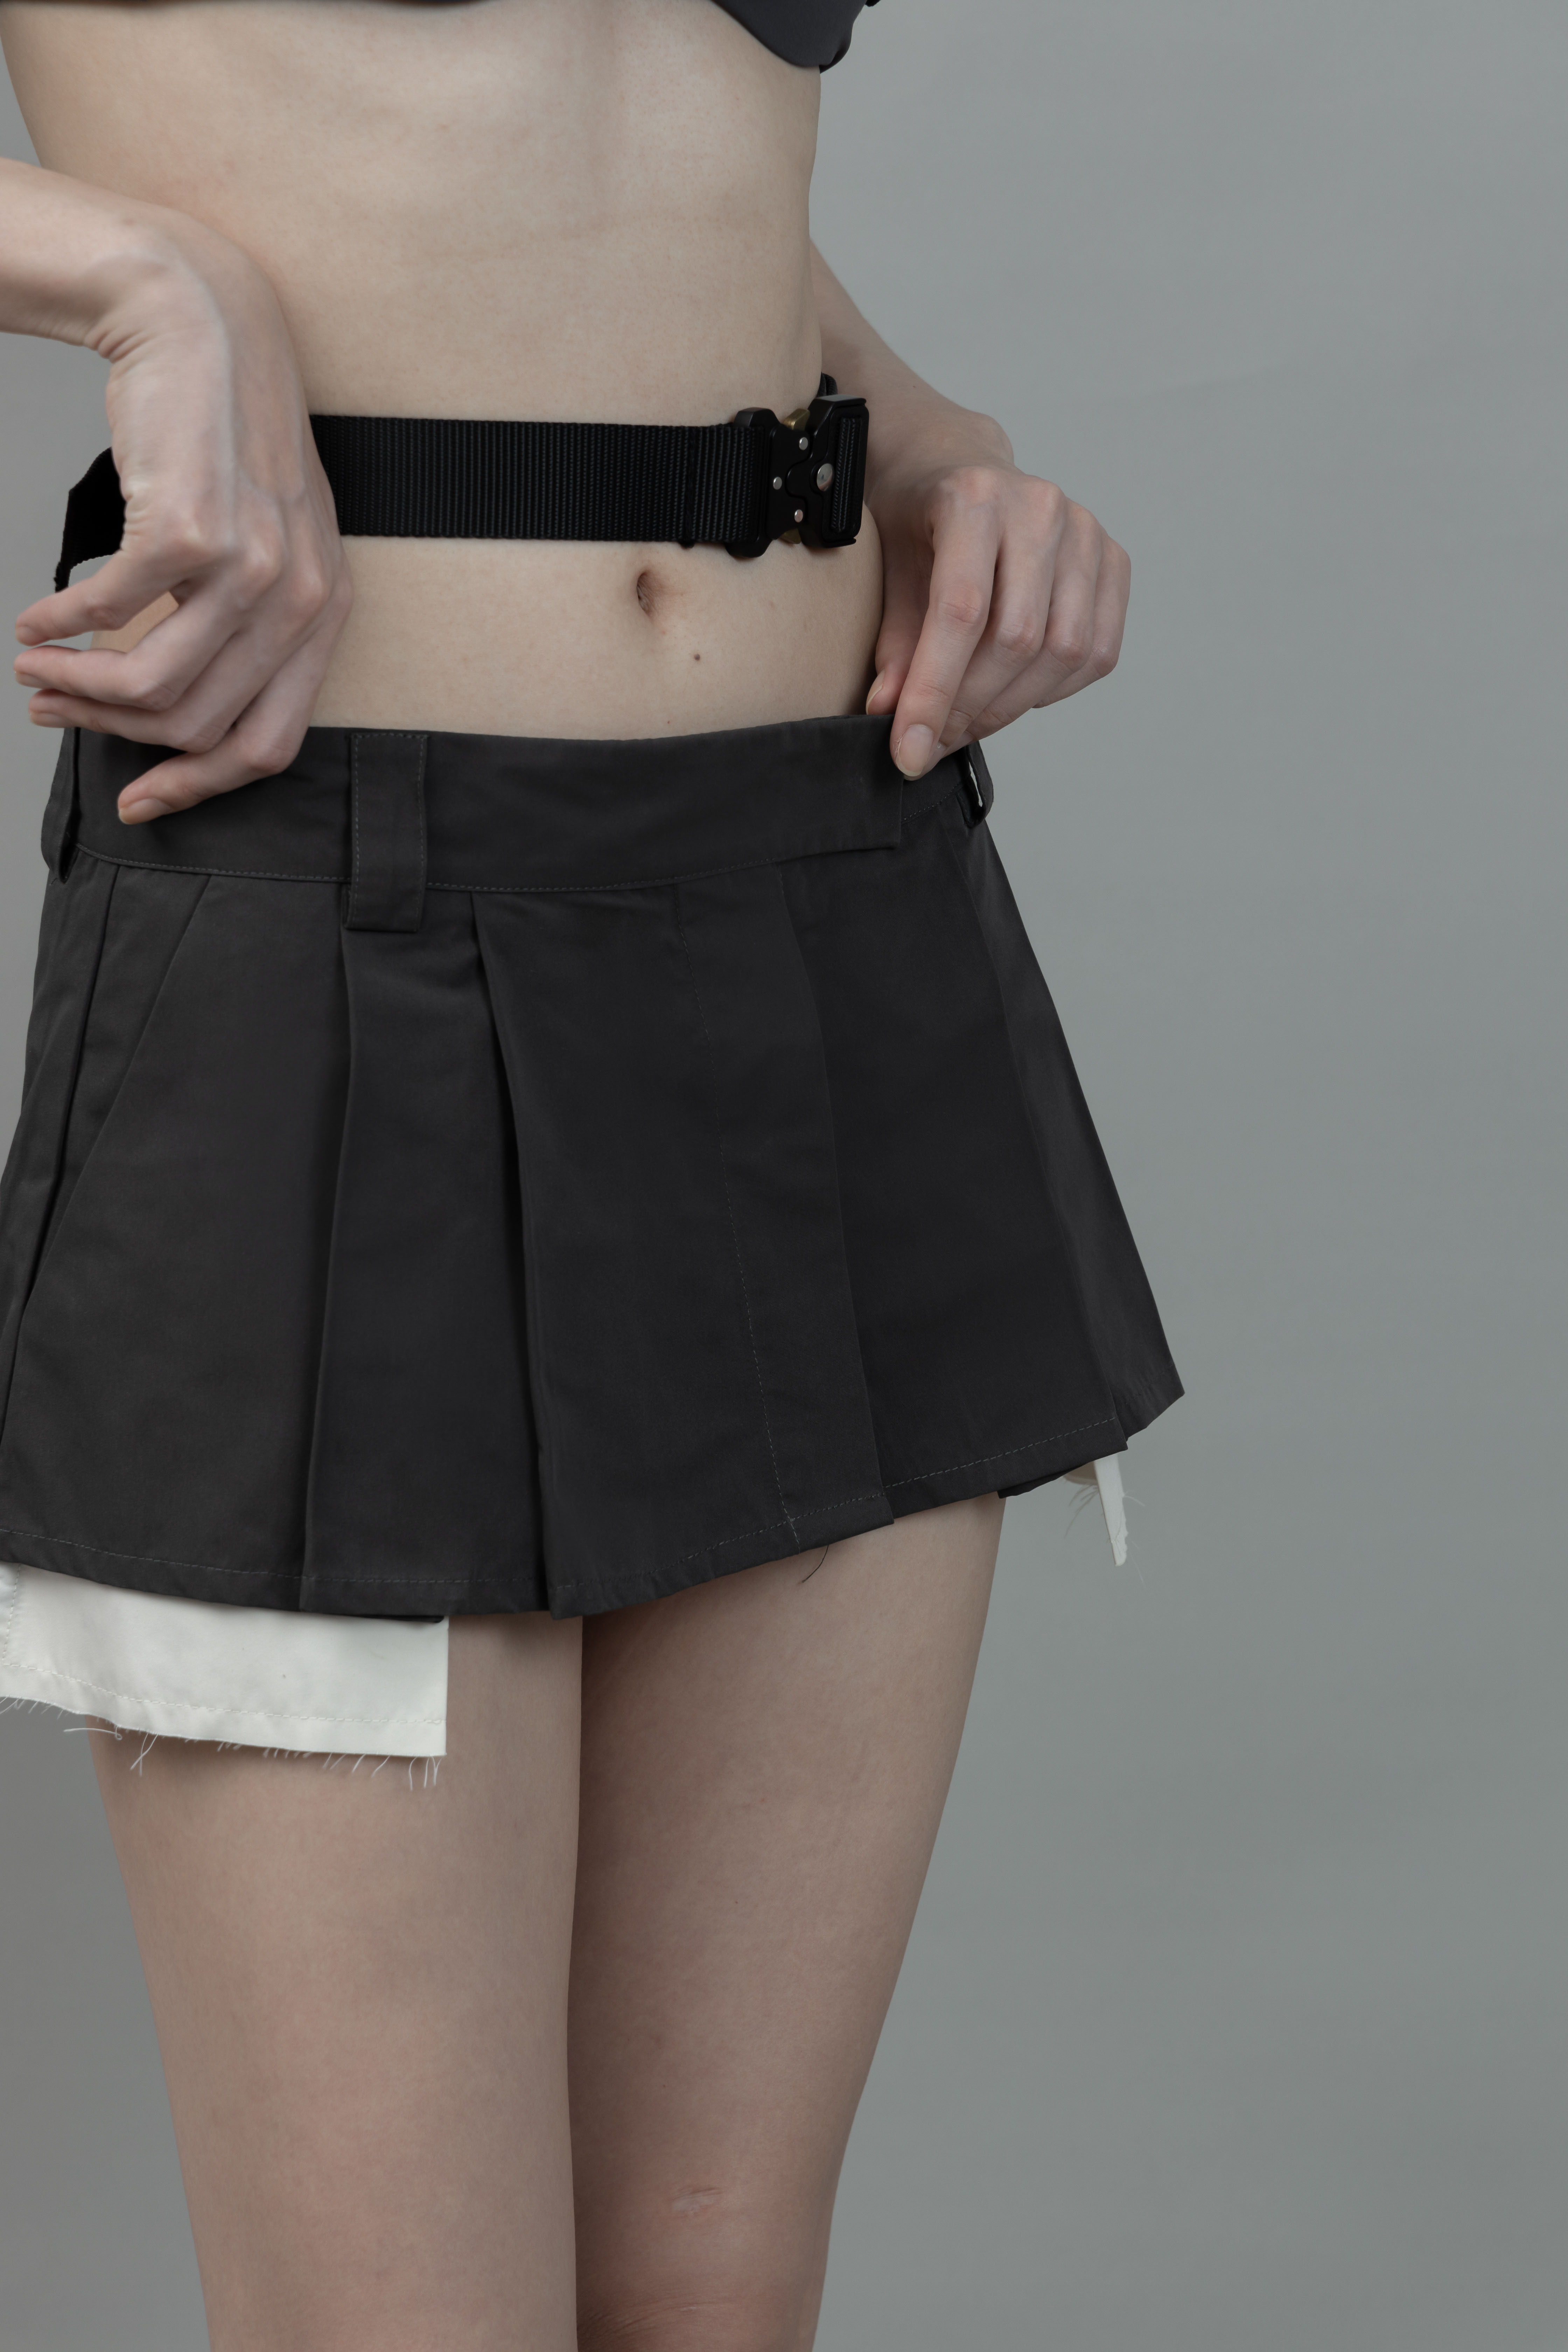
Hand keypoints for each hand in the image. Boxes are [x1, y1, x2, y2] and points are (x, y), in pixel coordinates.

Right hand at [13, 227, 350, 822]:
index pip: (268, 745)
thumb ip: (231, 629)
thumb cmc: (221, 442)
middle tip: (51, 708)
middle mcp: (300, 598)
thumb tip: (154, 709)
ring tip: (35, 669)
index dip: (194, 787)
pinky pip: (111, 613)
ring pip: (152, 685)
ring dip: (78, 686)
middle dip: (111, 730)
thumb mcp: (256, 544)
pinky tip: (37, 618)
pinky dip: (62, 625)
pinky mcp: (192, 530)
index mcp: (323, 614)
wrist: (203, 327)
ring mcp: (251, 565)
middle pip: (197, 724)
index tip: (137, 800)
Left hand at [864, 409, 1129, 779]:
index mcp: (974, 498)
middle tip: (933, 740)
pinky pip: (1097, 653)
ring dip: (1010, 707)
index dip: (935, 693)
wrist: (956, 465)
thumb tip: (891, 715)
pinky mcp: (1113, 559)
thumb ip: (895, 644)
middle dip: (971, 708)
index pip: (961, 612)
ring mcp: (1084, 531)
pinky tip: (1015, 688)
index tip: (908, 752)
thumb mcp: (889, 572)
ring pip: (1063, 652)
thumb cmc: (920, 519)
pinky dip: (1055, 688)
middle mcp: (1039, 508)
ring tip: (968, 721)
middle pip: (1018, 639)